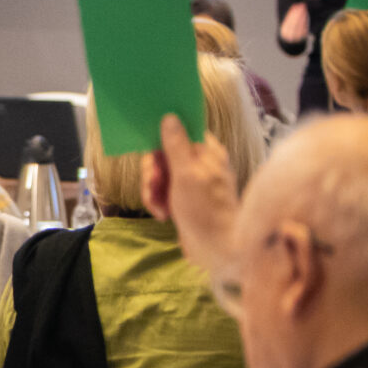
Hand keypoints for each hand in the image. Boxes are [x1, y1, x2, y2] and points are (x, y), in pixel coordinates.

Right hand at [145, 114, 242, 282]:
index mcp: (208, 152)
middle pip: (164, 154)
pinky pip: (163, 192)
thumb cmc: (206, 210)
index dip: (163, 139)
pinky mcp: (184, 199)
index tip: (150, 150)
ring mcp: (192, 183)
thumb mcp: (187, 175)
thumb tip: (170, 117)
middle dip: (153, 171)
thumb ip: (176, 145)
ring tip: (157, 206)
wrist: (217, 250)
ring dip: (152, 189)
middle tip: (151, 185)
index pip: (181, 132)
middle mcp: (201, 164)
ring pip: (160, 174)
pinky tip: (162, 215)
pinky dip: (157, 201)